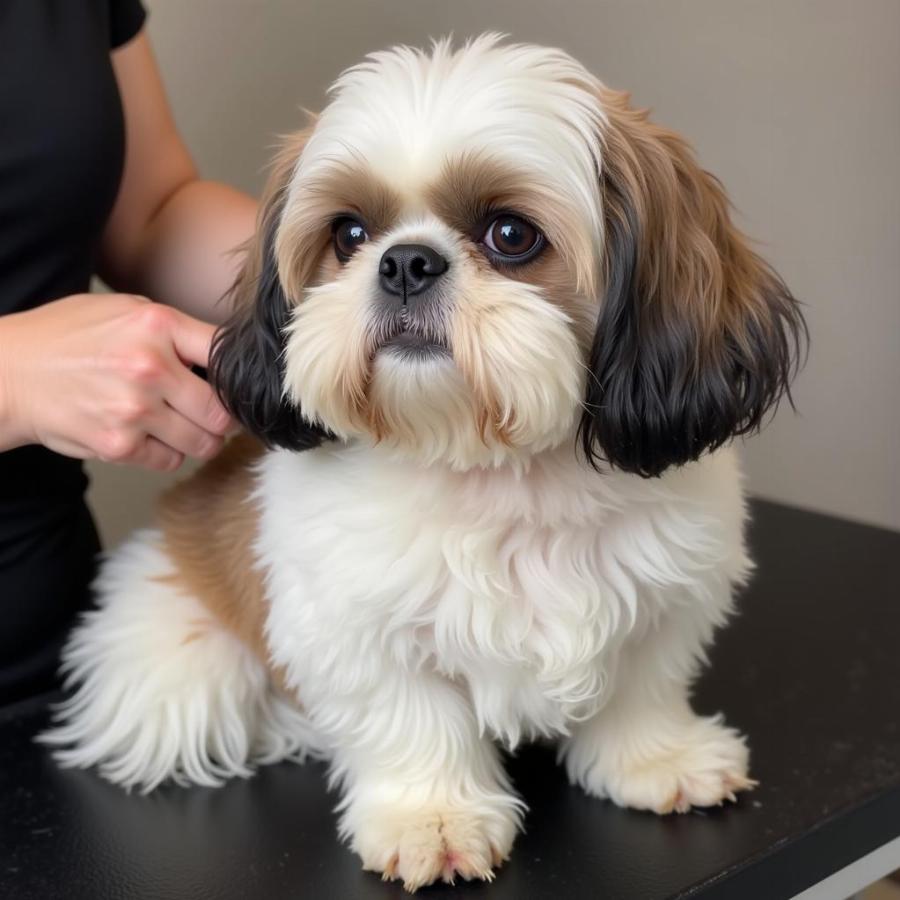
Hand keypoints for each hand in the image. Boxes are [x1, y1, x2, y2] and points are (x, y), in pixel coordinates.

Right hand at [0, 294, 231, 470]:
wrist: (8, 373)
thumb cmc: (67, 338)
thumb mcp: (122, 311)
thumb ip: (175, 331)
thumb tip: (225, 357)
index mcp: (156, 326)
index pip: (226, 357)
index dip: (239, 377)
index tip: (238, 386)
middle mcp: (150, 367)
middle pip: (223, 412)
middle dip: (222, 418)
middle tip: (212, 414)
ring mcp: (135, 410)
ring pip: (203, 442)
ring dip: (199, 439)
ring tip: (180, 424)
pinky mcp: (119, 445)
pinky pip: (170, 460)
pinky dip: (167, 453)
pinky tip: (149, 434)